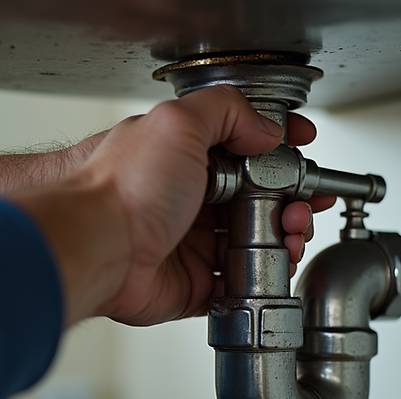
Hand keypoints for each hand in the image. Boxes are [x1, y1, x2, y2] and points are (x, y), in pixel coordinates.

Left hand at [11, 85, 334, 325]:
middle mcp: (191, 199)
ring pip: (258, 241)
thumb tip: (264, 127)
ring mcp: (194, 243)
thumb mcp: (178, 123)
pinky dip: (267, 276)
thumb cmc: (121, 189)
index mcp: (186, 157)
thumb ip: (227, 112)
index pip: (244, 147)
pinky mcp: (196, 283)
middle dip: (292, 198)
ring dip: (286, 235)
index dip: (278, 148)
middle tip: (303, 201)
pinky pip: (242, 282)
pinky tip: (278, 263)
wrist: (97, 247)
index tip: (302, 147)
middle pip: (260, 198)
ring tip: (293, 232)